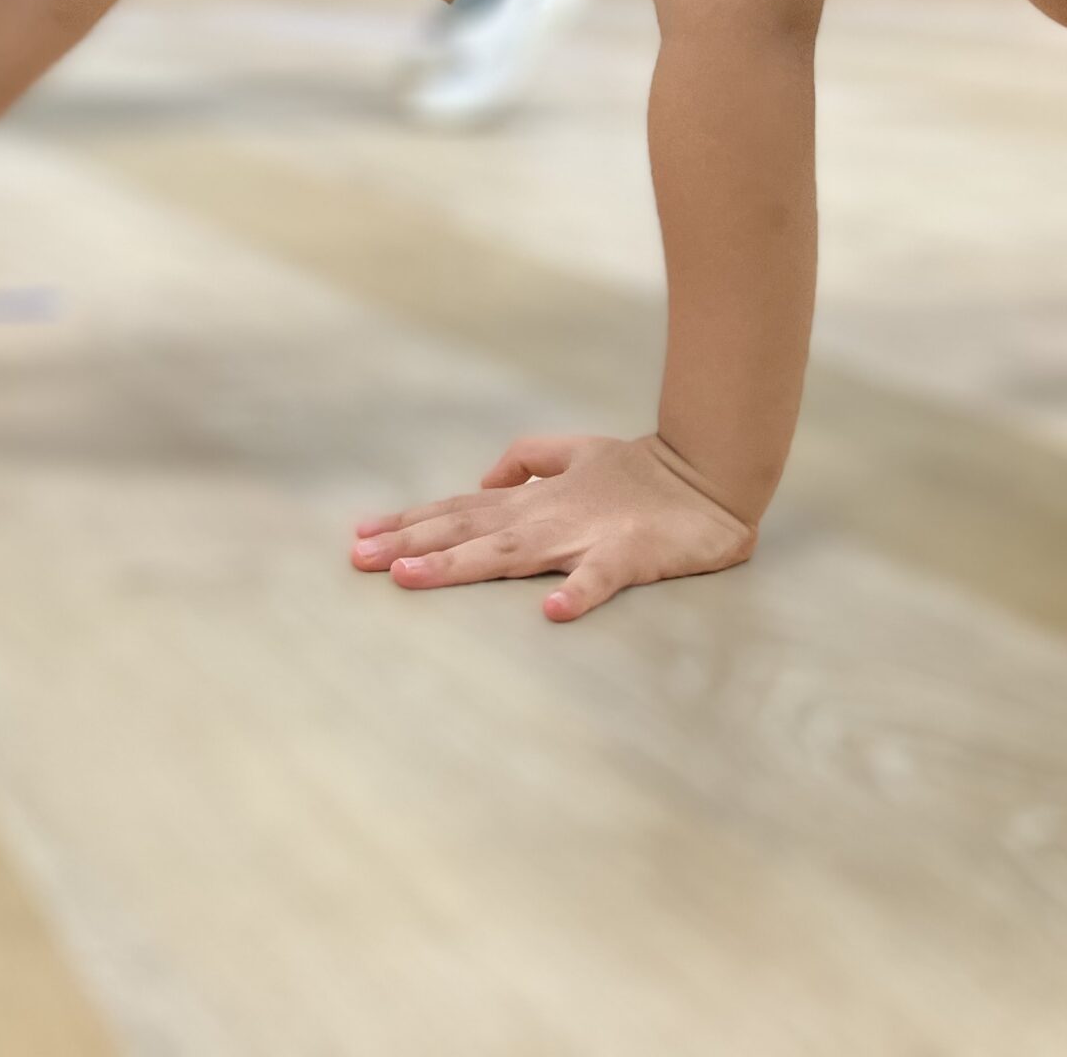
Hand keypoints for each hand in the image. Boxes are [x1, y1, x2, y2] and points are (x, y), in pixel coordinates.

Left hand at [350, 434, 756, 620]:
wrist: (708, 474)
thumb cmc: (641, 471)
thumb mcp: (575, 453)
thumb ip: (528, 461)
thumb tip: (485, 480)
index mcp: (531, 500)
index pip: (457, 511)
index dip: (408, 523)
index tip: (359, 536)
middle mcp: (544, 516)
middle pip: (465, 530)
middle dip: (409, 544)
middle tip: (358, 559)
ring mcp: (583, 535)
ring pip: (509, 552)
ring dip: (458, 564)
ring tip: (411, 577)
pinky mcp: (627, 555)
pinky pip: (599, 577)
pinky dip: (575, 592)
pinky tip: (550, 612)